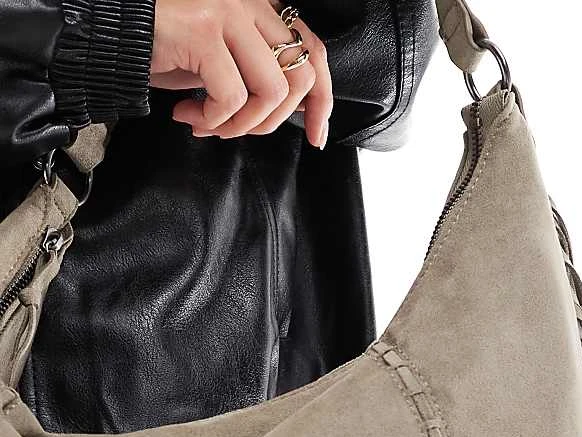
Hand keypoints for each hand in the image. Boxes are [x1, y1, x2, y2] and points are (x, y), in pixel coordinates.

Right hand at [149, 0, 331, 147]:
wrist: (116, 35)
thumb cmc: (166, 50)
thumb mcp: (224, 64)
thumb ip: (258, 76)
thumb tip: (295, 111)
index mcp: (262, 12)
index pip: (314, 52)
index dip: (322, 101)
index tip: (315, 135)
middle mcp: (252, 5)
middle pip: (299, 79)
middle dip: (271, 123)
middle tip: (234, 131)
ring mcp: (229, 13)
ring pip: (270, 92)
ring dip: (239, 125)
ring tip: (207, 125)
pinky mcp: (204, 32)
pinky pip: (231, 98)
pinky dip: (212, 120)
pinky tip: (187, 114)